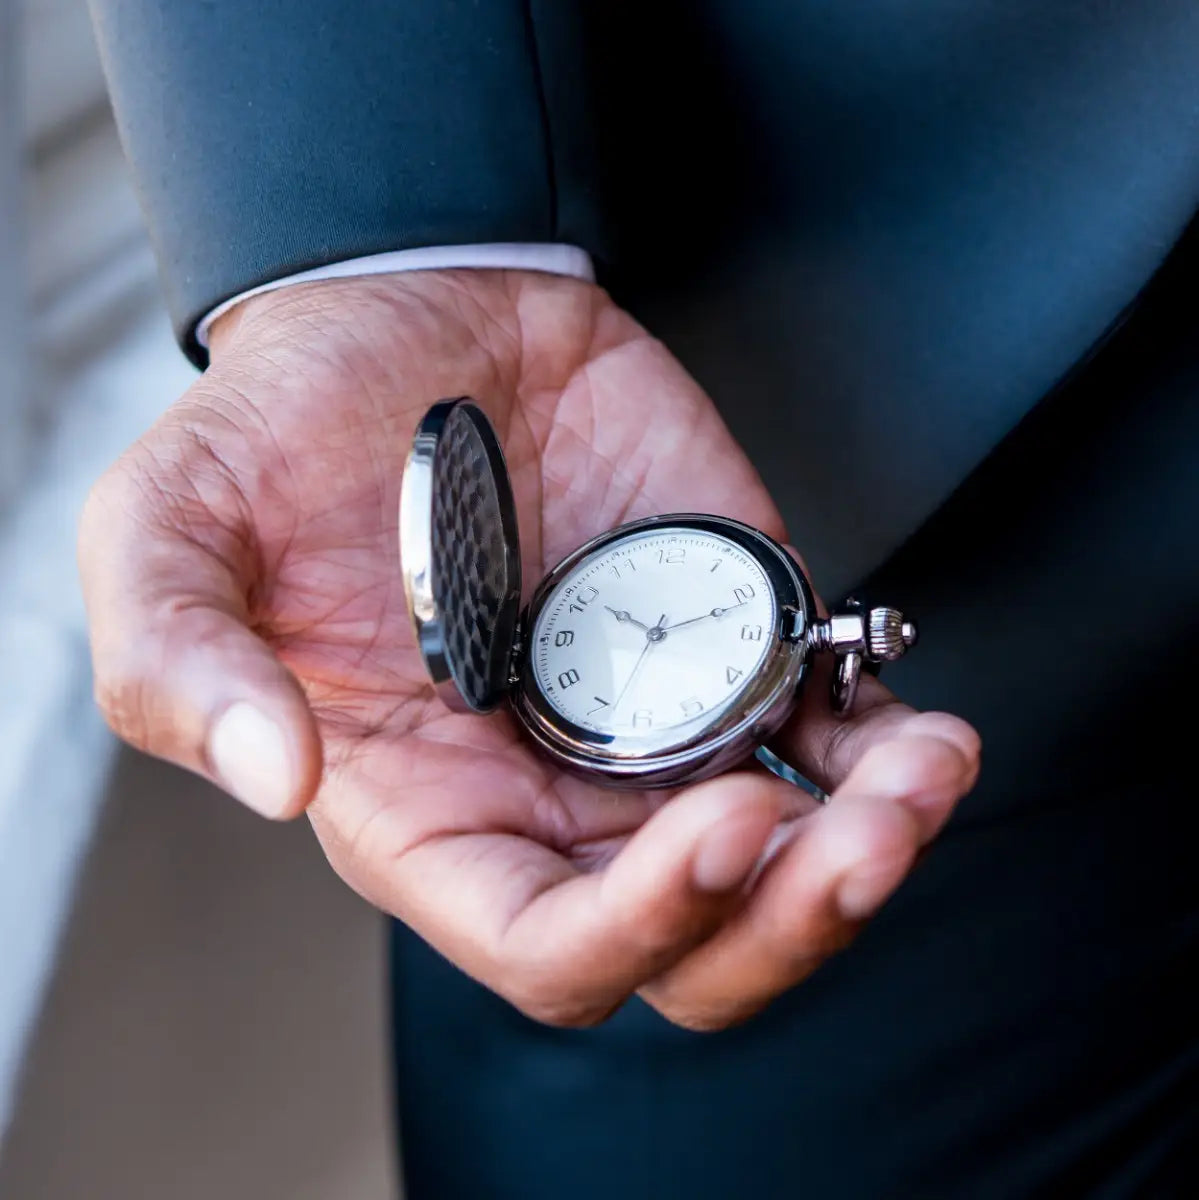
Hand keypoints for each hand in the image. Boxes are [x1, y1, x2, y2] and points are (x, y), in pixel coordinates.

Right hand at [79, 270, 979, 1030]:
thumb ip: (183, 659)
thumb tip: (274, 776)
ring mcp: (653, 722)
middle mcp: (550, 790)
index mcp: (428, 806)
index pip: (545, 942)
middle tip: (857, 840)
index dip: (639, 925)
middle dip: (788, 918)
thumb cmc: (284, 431)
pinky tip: (926, 735)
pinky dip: (887, 756)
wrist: (410, 312)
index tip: (717, 827)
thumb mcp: (172, 530)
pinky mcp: (730, 639)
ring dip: (871, 847)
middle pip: (692, 940)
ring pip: (784, 859)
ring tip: (922, 778)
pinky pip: (828, 740)